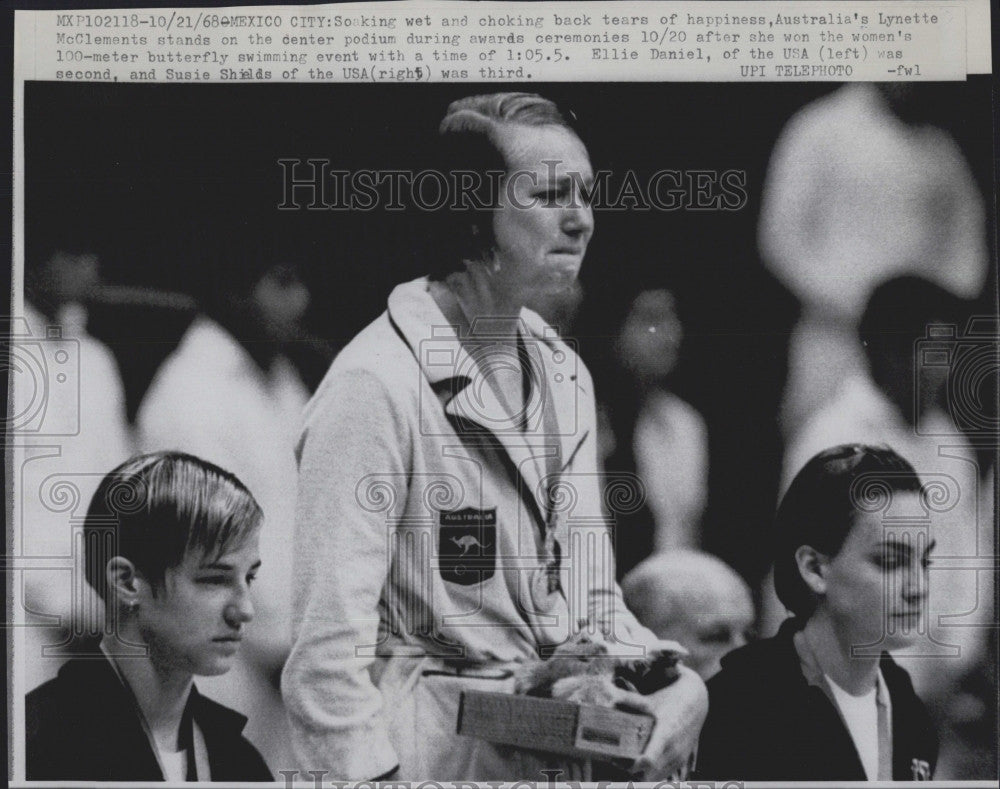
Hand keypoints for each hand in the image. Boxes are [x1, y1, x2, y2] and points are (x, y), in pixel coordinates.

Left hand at [617, 664, 707, 780]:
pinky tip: (640, 763)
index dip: (631, 765)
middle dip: (631, 772)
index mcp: (665, 734)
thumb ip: (628, 701)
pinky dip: (651, 773)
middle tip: (618, 760)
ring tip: (627, 761)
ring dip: (641, 774)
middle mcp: (674, 749)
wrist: (696, 701)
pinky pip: (664, 775)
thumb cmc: (671, 699)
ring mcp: (679, 757)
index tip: (617, 758)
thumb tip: (607, 700)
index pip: (648, 760)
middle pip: (648, 775)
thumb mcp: (649, 700)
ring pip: (656, 778)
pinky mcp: (681, 760)